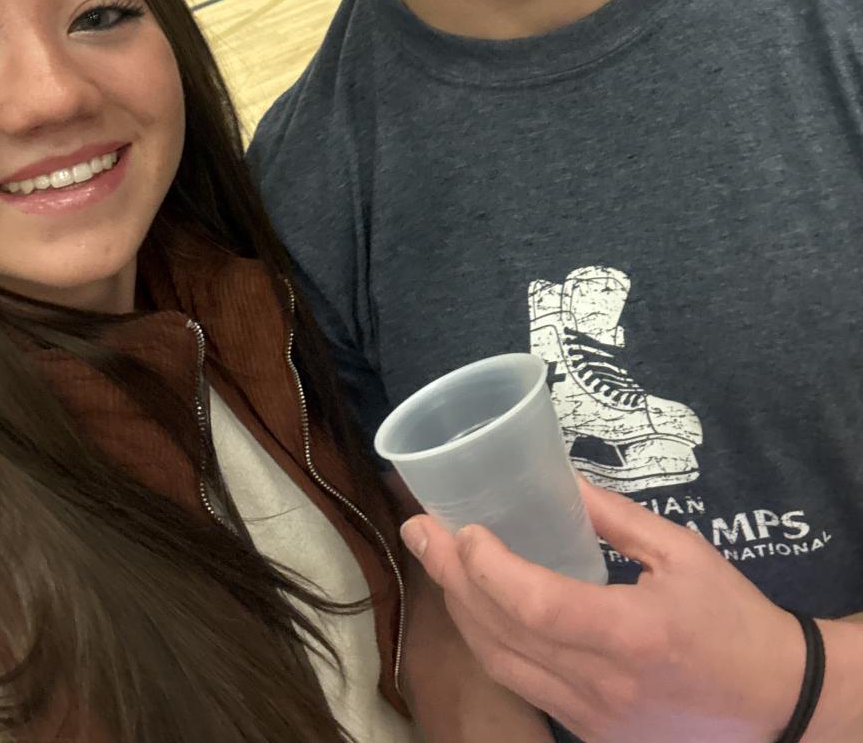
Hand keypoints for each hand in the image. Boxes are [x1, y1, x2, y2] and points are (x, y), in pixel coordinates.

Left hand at [401, 480, 805, 742]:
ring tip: (435, 560)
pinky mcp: (590, 730)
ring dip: (461, 611)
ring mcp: (591, 715)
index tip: (462, 530)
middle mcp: (601, 683)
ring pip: (502, 665)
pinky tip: (474, 606)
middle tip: (419, 529)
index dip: (488, 570)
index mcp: (630, 634)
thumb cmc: (734, 620)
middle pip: (502, 634)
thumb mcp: (683, 552)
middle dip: (451, 578)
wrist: (778, 703)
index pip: (536, 606)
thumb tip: (559, 479)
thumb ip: (616, 517)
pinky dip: (490, 642)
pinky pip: (523, 684)